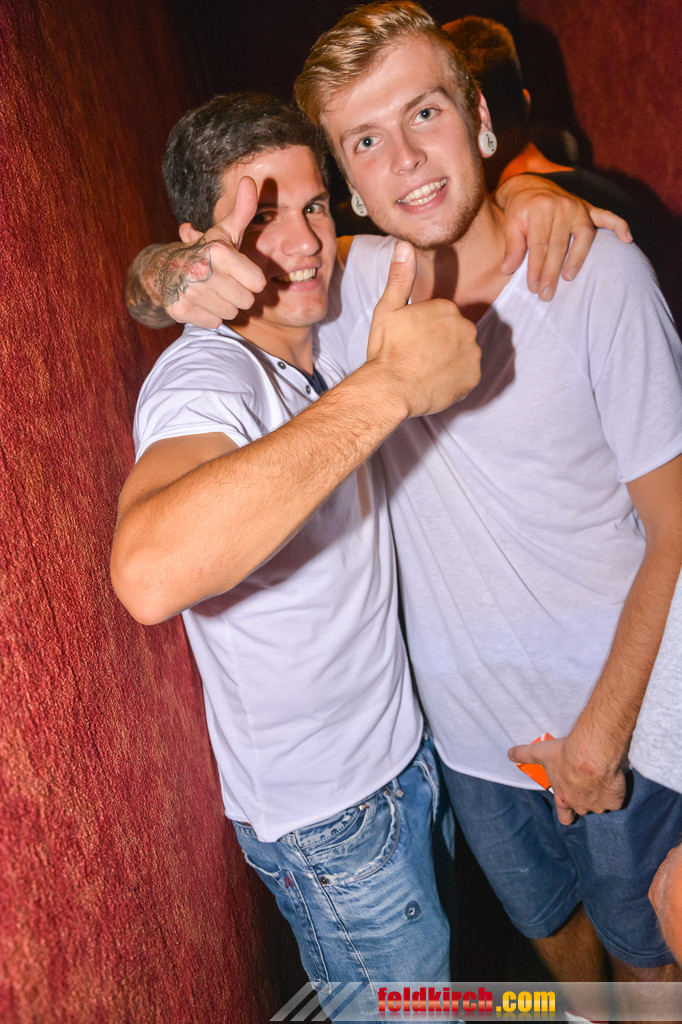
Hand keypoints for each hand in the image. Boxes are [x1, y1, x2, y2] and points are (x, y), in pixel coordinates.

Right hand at [126, 177, 266, 328]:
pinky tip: (200, 301)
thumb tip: (250, 180)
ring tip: (212, 291)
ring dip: (225, 305)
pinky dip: (210, 315)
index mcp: (218, 251)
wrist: (163, 272)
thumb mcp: (224, 232)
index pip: (258, 283)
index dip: (251, 279)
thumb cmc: (204, 253)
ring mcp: (190, 292)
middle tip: (224, 283)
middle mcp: (202, 271)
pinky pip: (214, 322)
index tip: (237, 271)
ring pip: (231, 313)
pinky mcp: (180, 310)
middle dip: (239, 294)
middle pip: (247, 301)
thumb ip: (243, 211)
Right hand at [366, 241, 480, 417]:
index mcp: (447, 308)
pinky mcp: (473, 378)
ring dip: (448, 360)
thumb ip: (400, 276)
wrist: (390, 389)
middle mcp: (466, 327)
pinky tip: (434, 381)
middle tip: (416, 355)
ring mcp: (472, 354)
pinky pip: (467, 375)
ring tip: (424, 369)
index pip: (441, 317)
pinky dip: (454, 378)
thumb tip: (404, 246)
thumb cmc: (386, 349)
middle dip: (439, 343)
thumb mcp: (387, 308)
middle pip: (455, 333)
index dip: (424, 329)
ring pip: (462, 353)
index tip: (410, 340)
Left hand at [496, 174, 632, 301]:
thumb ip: (512, 247)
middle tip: (547, 295)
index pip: (539, 245)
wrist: (530, 185)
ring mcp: (578, 207)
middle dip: (552, 272)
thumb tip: (507, 269)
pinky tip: (627, 240)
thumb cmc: (520, 210)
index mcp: (540, 208)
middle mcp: (562, 206)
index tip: (533, 288)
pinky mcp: (589, 209)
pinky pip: (607, 216)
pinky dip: (619, 226)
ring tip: (570, 278)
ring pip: (583, 236)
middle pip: (558, 245)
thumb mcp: (511, 224)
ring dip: (578, 258)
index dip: (536, 269)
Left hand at [508, 733, 626, 824]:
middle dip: (584, 797)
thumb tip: (509, 754)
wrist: (592, 754)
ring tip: (600, 776)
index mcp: (563, 797)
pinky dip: (615, 790)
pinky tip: (612, 777)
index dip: (566, 813)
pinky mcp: (615, 800)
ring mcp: (599, 805)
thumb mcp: (540, 753)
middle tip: (586, 781)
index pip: (564, 816)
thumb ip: (524, 754)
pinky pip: (616, 798)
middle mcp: (580, 805)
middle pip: (583, 808)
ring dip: (600, 793)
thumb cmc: (564, 754)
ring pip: (601, 804)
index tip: (568, 808)